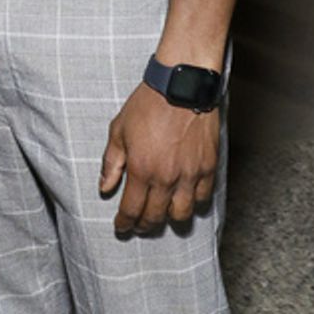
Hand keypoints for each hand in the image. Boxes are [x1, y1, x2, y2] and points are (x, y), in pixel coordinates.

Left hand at [98, 83, 218, 235]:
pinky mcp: (208, 167)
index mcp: (141, 169)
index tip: (121, 227)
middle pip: (155, 217)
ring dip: (170, 218)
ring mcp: (190, 174)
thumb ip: (112, 163)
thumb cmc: (148, 104)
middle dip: (144, 225)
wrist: (181, 86)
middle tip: (139, 224)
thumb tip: (105, 188)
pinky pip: (203, 197)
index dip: (125, 223)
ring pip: (182, 213)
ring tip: (163, 214)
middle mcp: (166, 177)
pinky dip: (193, 202)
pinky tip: (185, 199)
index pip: (131, 210)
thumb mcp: (119, 130)